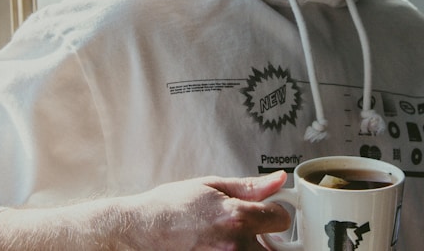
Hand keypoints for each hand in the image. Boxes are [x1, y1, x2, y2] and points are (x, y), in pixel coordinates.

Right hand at [126, 171, 290, 249]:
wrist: (142, 230)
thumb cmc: (171, 207)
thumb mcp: (211, 186)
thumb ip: (250, 187)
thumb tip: (278, 180)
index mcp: (236, 218)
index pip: (281, 219)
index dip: (275, 211)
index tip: (266, 211)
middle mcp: (234, 246)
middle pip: (276, 249)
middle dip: (267, 238)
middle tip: (252, 231)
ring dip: (253, 249)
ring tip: (233, 239)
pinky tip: (223, 246)